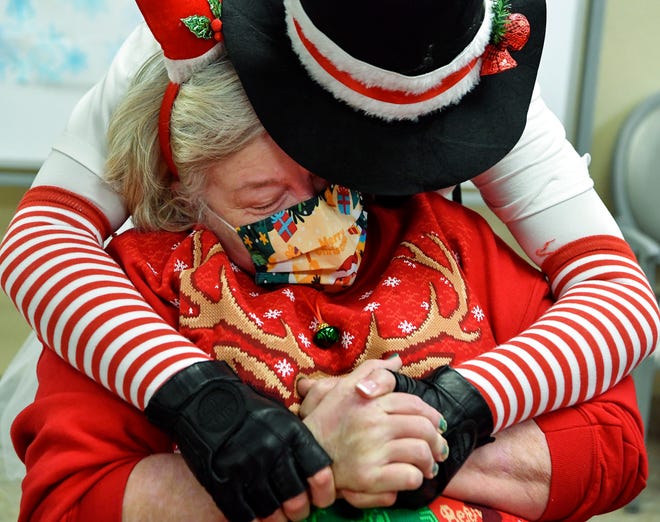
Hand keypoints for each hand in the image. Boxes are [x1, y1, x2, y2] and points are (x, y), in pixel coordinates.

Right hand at [145, 360, 333, 521]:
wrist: (203, 400)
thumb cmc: (246, 408)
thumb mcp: (279, 414)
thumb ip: (297, 441)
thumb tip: (318, 469)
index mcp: (290, 432)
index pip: (318, 470)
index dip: (323, 490)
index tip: (321, 498)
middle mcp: (271, 450)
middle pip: (295, 497)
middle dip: (299, 510)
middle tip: (297, 511)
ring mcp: (246, 467)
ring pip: (270, 510)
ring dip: (276, 519)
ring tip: (277, 517)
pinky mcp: (221, 481)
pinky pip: (242, 513)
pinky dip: (252, 520)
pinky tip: (256, 518)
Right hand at [298, 358, 448, 507]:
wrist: (302, 458)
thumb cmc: (324, 423)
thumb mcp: (342, 389)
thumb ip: (370, 371)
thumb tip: (397, 361)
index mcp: (368, 401)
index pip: (413, 404)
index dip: (431, 415)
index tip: (437, 425)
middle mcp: (372, 423)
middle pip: (423, 428)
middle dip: (436, 440)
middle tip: (438, 449)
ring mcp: (371, 451)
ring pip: (420, 452)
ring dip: (429, 462)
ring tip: (428, 466)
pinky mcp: (369, 478)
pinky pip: (409, 477)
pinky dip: (415, 479)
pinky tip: (410, 477)